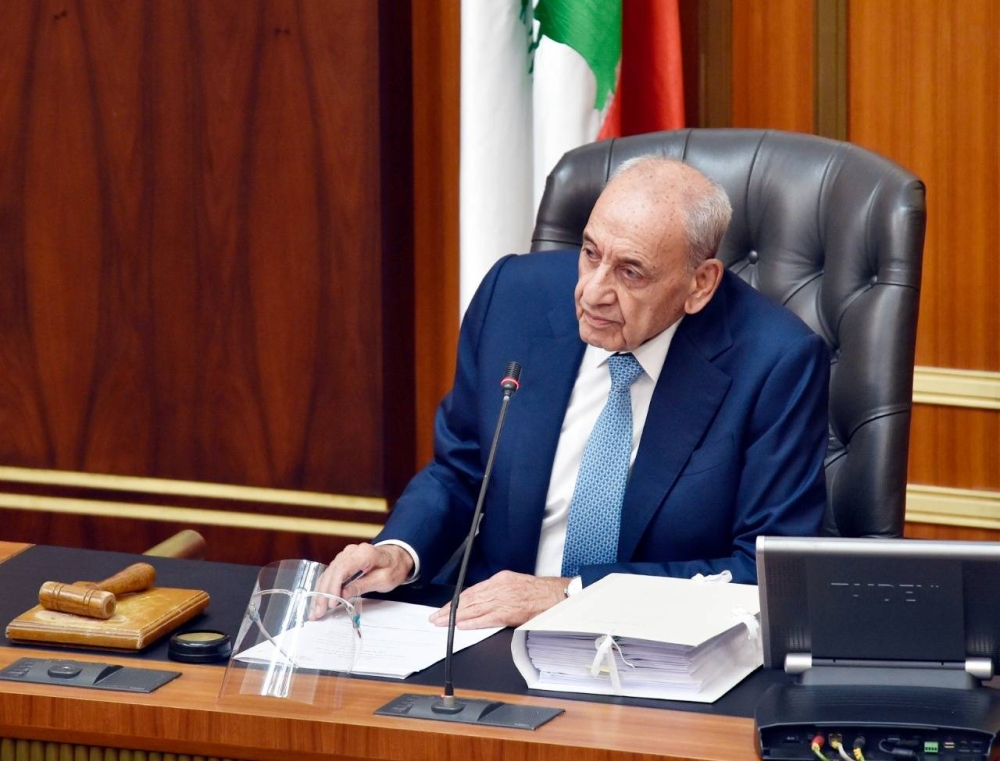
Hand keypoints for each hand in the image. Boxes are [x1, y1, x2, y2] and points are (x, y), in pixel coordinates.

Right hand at [310, 543, 413, 619]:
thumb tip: (342, 595)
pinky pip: (331, 573)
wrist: (398, 557)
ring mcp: (346, 554)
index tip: (331, 604)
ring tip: (316, 610)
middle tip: (318, 612)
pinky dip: (325, 587)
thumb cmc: (394, 568)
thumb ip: (362, 586)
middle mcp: (352, 551)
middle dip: (323, 594)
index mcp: (364, 553)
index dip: (333, 587)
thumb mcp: (383, 580)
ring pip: (328, 573)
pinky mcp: (343, 560)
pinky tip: (320, 599)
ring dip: (321, 592)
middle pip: (332, 572)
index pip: (342, 569)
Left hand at [428, 570, 567, 628]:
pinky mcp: (509, 612)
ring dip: (455, 617)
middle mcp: (499, 587)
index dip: (456, 601)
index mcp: (500, 579)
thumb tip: (482, 601)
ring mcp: (503, 600)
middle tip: (435, 617)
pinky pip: (486, 618)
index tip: (444, 608)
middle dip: (449, 609)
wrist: (556, 595)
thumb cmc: (539, 592)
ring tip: (441, 623)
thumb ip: (498, 590)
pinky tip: (461, 625)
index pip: (471, 591)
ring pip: (473, 608)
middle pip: (468, 599)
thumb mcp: (515, 583)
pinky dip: (472, 622)